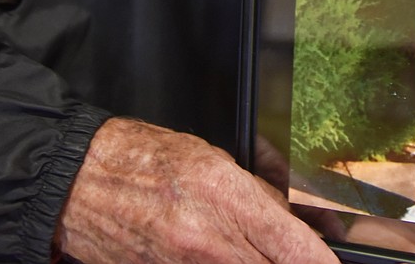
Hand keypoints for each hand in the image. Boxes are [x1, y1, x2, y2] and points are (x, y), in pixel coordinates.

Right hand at [55, 118, 337, 263]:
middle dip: (290, 262)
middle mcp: (209, 242)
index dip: (323, 262)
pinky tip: (221, 254)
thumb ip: (263, 197)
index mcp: (228, 197)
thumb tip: (306, 224)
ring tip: (244, 246)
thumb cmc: (144, 159)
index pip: (298, 251)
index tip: (335, 262)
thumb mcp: (215, 160)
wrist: (79, 181)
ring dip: (257, 262)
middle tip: (294, 253)